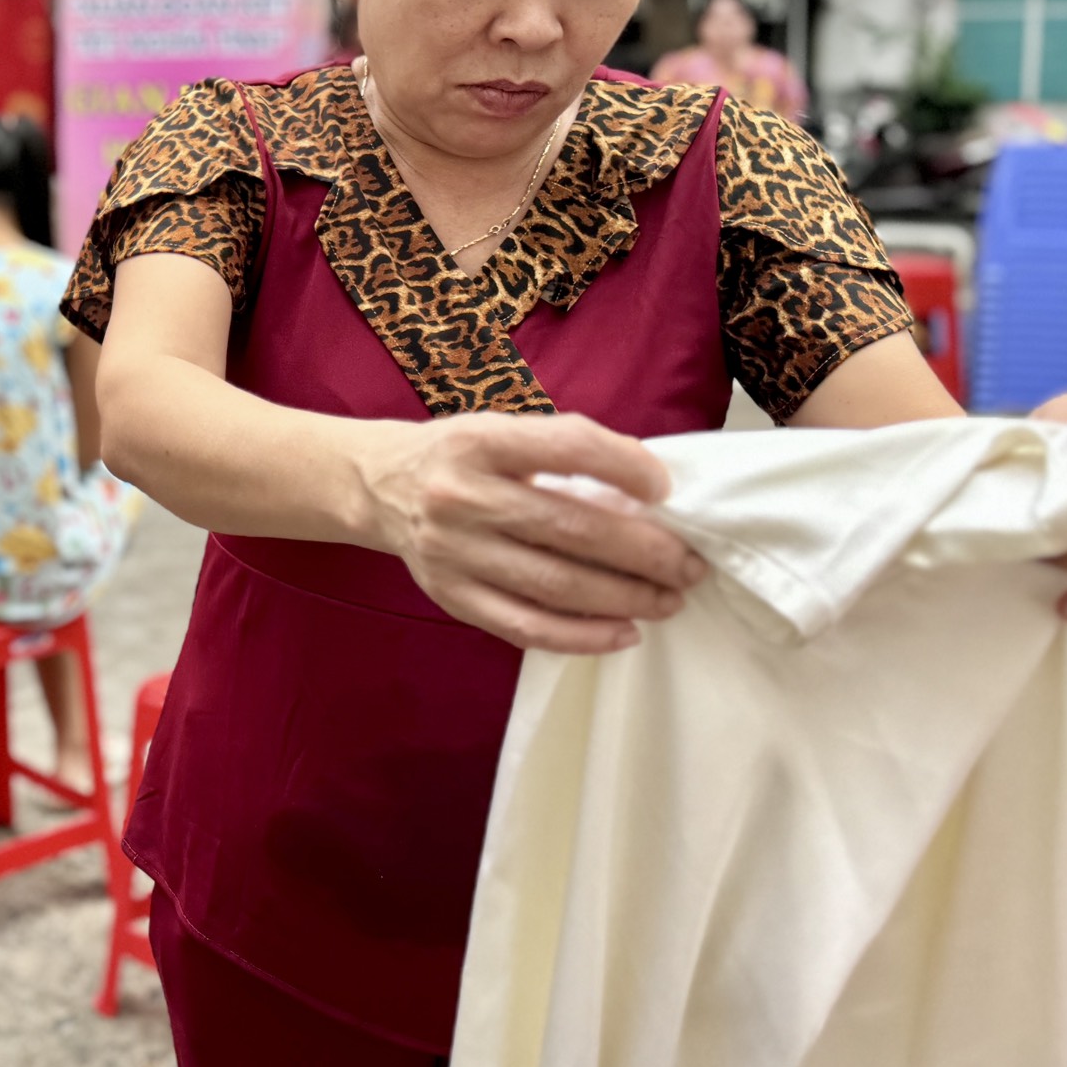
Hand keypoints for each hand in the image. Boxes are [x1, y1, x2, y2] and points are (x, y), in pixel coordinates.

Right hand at [364, 413, 706, 654]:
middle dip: (644, 551)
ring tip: (669, 599)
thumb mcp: (501, 430)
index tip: (666, 489)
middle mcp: (461, 497)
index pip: (566, 448)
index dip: (625, 467)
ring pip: (554, 585)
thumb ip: (563, 451)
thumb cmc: (459, 456)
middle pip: (569, 528)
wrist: (378, 486)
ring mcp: (453, 553)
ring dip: (625, 597)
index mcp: (479, 442)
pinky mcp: (451, 597)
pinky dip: (581, 635)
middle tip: (689, 565)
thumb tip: (649, 491)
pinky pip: (525, 627)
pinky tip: (623, 632)